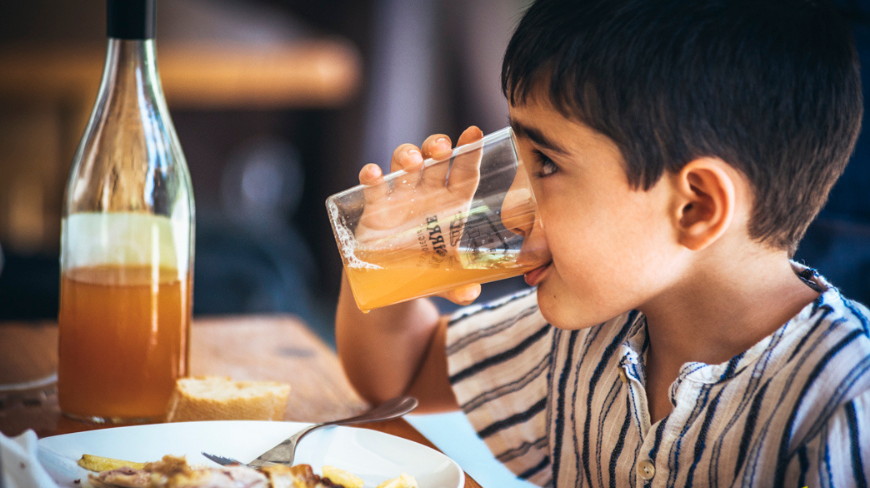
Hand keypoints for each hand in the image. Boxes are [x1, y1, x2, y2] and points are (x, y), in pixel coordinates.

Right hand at [356, 126, 484, 304]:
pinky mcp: (375, 208)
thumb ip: (458, 286)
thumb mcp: (444, 282)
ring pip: (404, 164)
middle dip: (437, 146)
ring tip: (412, 161)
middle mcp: (427, 194)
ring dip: (408, 155)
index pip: (464, 173)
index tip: (475, 132)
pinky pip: (373, 187)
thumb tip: (469, 294)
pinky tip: (372, 174)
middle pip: (434, 159)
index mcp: (452, 205)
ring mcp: (400, 198)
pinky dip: (371, 176)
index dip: (470, 151)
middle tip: (442, 148)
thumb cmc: (425, 273)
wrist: (390, 286)